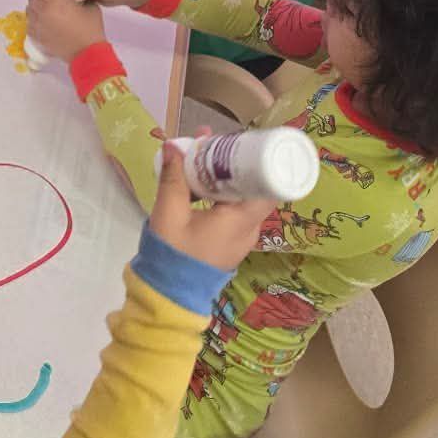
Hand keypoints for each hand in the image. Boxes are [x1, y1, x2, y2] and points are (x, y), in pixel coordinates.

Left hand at [24, 0, 104, 63]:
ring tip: (46, 8)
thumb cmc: (90, 29)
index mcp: (55, 0)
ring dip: (35, 6)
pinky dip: (34, 19)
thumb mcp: (90, 5)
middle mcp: (43, 11)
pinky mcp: (37, 36)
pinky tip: (44, 21)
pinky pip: (30, 23)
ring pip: (29, 9)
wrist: (87, 53)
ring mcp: (38, 24)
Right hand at [148, 140, 269, 270]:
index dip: (260, 161)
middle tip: (215, 142)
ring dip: (228, 178)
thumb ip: (172, 178)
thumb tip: (173, 145)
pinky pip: (235, 211)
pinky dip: (223, 194)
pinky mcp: (230, 242)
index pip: (269, 186)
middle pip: (255, 189)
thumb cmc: (173, 254)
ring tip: (204, 156)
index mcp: (240, 221)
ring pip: (244, 199)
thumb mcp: (169, 213)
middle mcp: (249, 229)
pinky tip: (202, 183)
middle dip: (237, 163)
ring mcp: (241, 238)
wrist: (169, 295)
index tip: (243, 142)